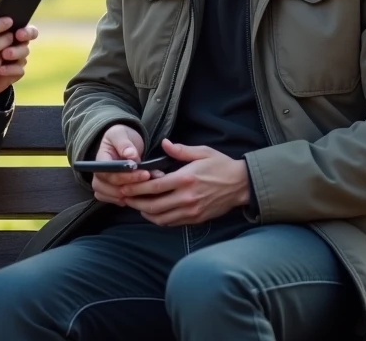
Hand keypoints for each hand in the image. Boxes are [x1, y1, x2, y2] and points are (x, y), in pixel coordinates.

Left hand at [0, 21, 38, 97]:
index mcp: (10, 32)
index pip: (25, 27)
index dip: (26, 29)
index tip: (18, 31)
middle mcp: (16, 44)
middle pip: (26, 40)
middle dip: (24, 38)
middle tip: (17, 37)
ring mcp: (16, 59)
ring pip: (24, 54)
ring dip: (16, 52)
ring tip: (5, 54)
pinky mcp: (14, 73)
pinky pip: (19, 71)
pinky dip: (10, 69)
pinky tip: (0, 69)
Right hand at [89, 124, 149, 205]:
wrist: (123, 142)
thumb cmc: (121, 137)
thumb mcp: (122, 134)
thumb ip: (125, 144)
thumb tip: (130, 155)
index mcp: (100, 159)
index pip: (109, 173)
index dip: (127, 176)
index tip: (145, 173)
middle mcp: (98, 174)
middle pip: (111, 188)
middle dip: (132, 186)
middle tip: (151, 181)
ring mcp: (102, 185)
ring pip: (114, 197)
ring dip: (132, 194)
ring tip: (148, 188)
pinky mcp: (109, 192)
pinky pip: (115, 201)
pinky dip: (128, 200)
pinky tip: (139, 195)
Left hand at [119, 139, 250, 225]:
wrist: (241, 185)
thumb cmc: (221, 166)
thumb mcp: (202, 152)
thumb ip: (180, 150)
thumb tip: (164, 143)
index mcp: (186, 179)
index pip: (154, 187)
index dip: (136, 188)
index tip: (125, 185)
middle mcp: (187, 198)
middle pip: (153, 205)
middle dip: (135, 202)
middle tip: (124, 197)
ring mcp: (191, 211)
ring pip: (160, 217)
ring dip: (145, 212)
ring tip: (135, 205)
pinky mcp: (195, 219)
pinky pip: (171, 222)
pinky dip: (158, 219)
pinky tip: (152, 212)